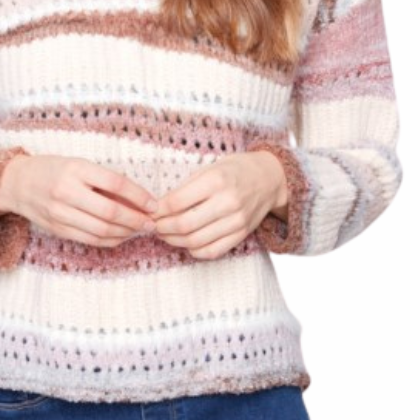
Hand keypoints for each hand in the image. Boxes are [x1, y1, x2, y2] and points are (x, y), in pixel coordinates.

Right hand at [0, 155, 158, 247]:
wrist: (17, 183)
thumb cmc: (54, 169)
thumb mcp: (79, 165)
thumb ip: (105, 180)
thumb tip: (138, 199)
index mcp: (76, 169)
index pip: (116, 184)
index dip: (139, 196)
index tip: (154, 204)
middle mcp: (67, 192)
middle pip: (110, 212)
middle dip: (136, 220)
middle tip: (152, 223)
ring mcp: (60, 213)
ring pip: (102, 230)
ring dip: (126, 233)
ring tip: (140, 230)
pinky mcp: (57, 229)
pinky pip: (90, 239)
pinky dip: (110, 240)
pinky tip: (122, 236)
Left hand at [150, 152, 287, 260]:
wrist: (270, 178)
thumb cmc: (235, 170)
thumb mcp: (210, 168)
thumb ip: (186, 187)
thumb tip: (159, 206)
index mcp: (216, 180)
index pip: (176, 202)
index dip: (157, 210)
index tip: (149, 211)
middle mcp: (227, 202)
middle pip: (184, 225)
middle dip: (162, 228)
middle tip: (153, 226)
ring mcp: (236, 221)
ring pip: (196, 241)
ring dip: (174, 241)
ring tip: (165, 234)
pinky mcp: (242, 234)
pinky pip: (213, 251)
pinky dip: (194, 251)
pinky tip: (186, 243)